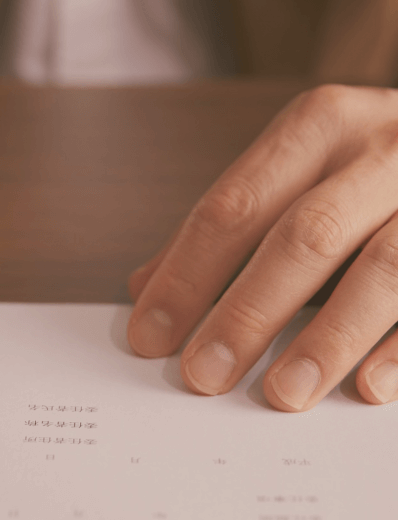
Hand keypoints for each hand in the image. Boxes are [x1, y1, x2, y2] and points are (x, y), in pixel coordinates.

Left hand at [127, 84, 397, 410]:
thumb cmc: (369, 162)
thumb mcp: (300, 169)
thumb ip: (229, 225)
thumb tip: (145, 287)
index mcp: (321, 126)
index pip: (236, 204)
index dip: (188, 274)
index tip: (151, 334)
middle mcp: (383, 148)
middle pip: (304, 235)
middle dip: (248, 311)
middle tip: (204, 374)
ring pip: (384, 266)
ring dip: (329, 337)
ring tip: (283, 393)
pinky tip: (370, 388)